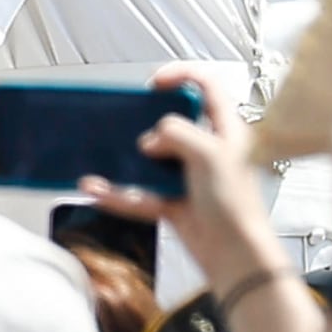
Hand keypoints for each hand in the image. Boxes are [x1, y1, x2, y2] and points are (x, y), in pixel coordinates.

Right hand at [80, 67, 285, 293]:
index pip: (209, 87)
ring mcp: (190, 178)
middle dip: (150, 122)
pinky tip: (96, 188)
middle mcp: (209, 150)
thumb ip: (176, 134)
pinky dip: (119, 192)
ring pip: (153, 161)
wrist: (234, 255)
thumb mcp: (208, 153)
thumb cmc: (234, 203)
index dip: (183, 76)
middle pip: (176, 124)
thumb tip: (151, 141)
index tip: (154, 83)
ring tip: (105, 154)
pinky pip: (141, 193)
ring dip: (128, 161)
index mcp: (227, 130)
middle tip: (131, 121)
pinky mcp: (175, 203)